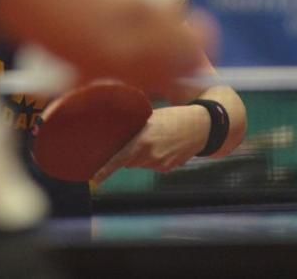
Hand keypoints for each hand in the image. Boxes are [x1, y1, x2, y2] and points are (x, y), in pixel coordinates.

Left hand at [91, 104, 209, 184]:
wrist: (201, 127)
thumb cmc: (174, 117)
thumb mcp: (151, 118)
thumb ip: (135, 128)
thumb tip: (118, 136)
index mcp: (143, 140)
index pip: (119, 158)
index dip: (105, 170)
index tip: (95, 179)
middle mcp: (150, 155)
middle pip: (128, 161)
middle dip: (127, 153)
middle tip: (137, 139)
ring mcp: (159, 164)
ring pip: (140, 164)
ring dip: (141, 155)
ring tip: (155, 139)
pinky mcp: (167, 168)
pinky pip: (152, 165)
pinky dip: (153, 158)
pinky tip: (164, 146)